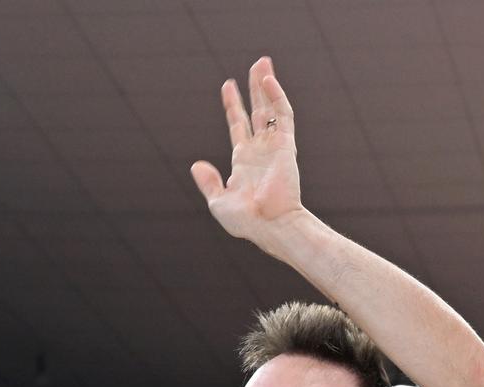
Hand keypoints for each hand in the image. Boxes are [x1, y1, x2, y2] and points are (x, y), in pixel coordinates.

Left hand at [190, 56, 305, 245]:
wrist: (270, 227)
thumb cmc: (246, 221)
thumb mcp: (218, 202)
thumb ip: (208, 182)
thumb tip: (197, 165)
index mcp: (244, 161)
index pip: (238, 125)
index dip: (233, 105)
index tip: (227, 85)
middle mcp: (260, 150)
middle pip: (257, 111)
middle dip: (255, 88)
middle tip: (257, 64)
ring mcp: (274, 146)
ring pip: (270, 108)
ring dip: (267, 85)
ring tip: (263, 63)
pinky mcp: (286, 146)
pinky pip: (283, 115)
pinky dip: (277, 96)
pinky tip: (268, 80)